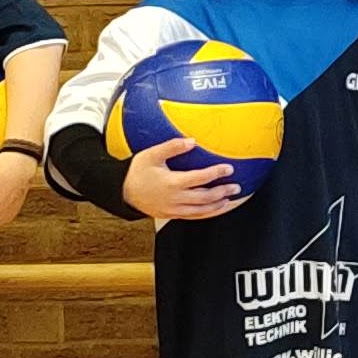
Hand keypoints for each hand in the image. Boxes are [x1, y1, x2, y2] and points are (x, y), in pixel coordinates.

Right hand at [122, 134, 240, 223]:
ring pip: (200, 211)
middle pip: (204, 198)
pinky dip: (206, 214)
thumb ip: (172, 146)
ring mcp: (173, 209)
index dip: (215, 173)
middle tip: (235, 186)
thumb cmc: (137, 172)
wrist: (122, 191)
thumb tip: (191, 141)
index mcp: (171, 183)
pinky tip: (214, 209)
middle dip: (222, 192)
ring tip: (229, 200)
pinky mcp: (171, 215)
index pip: (199, 178)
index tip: (228, 169)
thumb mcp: (152, 154)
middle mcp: (174, 198)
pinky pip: (193, 217)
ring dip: (217, 206)